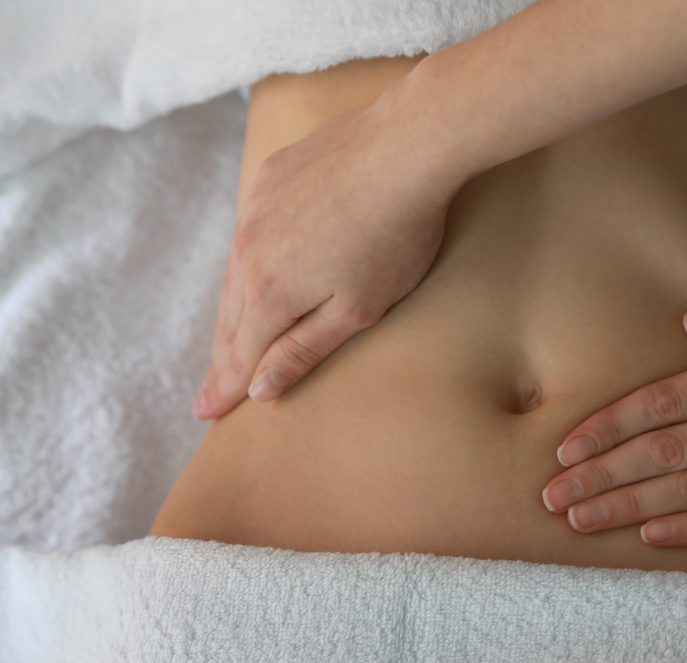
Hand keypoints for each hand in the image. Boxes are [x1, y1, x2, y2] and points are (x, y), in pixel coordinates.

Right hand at [193, 99, 460, 419]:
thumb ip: (303, 349)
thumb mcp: (357, 309)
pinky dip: (252, 260)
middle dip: (223, 358)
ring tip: (229, 340)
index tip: (206, 413)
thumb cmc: (395, 238)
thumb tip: (259, 390)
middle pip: (232, 319)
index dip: (225, 388)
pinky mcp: (270, 177)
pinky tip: (256, 269)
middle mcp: (248, 251)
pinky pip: (252, 230)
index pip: (240, 355)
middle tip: (209, 391)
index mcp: (269, 292)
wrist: (404, 147)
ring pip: (237, 274)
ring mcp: (256, 209)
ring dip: (235, 311)